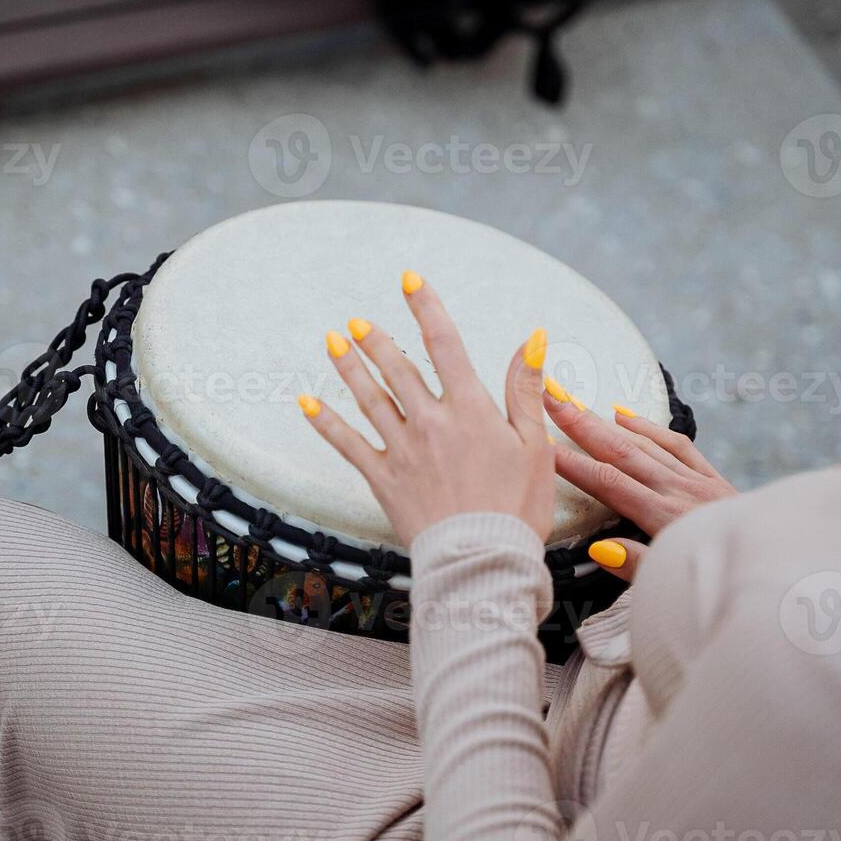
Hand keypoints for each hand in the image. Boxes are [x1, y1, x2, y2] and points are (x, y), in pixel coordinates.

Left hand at [299, 272, 555, 546]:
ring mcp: (402, 450)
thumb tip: (531, 337)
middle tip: (355, 321)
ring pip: (369, 398)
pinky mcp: (383, 479)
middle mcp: (431, 421)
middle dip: (375, 340)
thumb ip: (525, 388)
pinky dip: (325, 422)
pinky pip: (347, 444)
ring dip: (348, 367)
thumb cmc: (517, 508)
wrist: (482, 562)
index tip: (410, 279)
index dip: (427, 307)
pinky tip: (305, 402)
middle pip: (398, 368)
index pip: (446, 344)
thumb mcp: (535, 444)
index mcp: (470, 409)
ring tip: (331, 342)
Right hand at [543, 389, 735, 577]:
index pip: (608, 484)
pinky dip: (650, 430)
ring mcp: (698, 483)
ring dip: (606, 423)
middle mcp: (680, 493)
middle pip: (621, 452)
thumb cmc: (727, 582)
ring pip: (645, 445)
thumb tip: (600, 547)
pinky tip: (626, 416)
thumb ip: (639, 567)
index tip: (540, 445)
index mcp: (666, 519)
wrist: (788, 566)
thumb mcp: (677, 586)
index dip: (571, 464)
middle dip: (582, 425)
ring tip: (575, 403)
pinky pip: (678, 447)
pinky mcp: (715, 482)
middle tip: (551, 397)